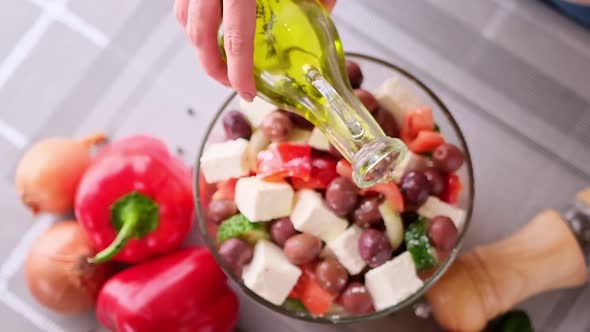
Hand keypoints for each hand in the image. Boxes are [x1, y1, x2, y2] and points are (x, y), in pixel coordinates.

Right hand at [175, 0, 336, 101]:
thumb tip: (325, 8)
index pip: (236, 39)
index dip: (239, 74)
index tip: (247, 93)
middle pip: (200, 36)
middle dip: (213, 68)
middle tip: (231, 84)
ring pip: (185, 20)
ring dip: (200, 45)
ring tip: (220, 60)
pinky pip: (182, 3)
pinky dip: (193, 21)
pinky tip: (210, 27)